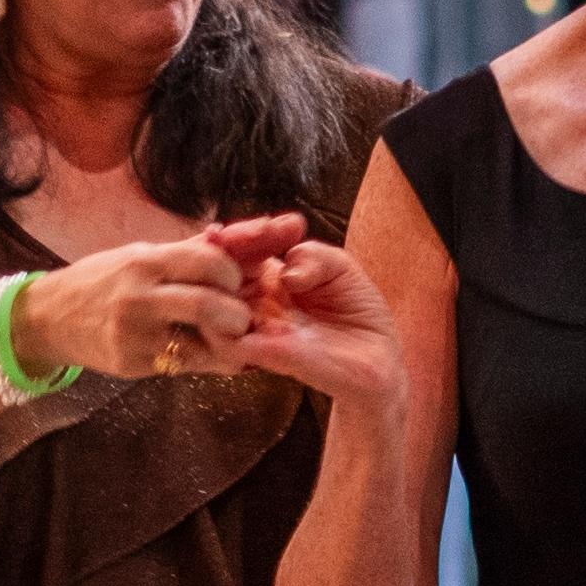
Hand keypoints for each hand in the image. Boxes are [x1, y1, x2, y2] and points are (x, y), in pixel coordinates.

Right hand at [21, 222, 279, 379]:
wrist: (49, 317)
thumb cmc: (100, 281)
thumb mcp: (136, 256)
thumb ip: (183, 254)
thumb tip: (232, 238)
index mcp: (144, 262)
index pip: (207, 261)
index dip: (232, 274)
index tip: (235, 282)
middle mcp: (139, 297)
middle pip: (207, 305)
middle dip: (237, 314)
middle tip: (241, 318)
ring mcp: (135, 335)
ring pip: (203, 345)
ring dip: (229, 345)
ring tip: (232, 340)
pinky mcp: (133, 365)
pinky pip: (185, 366)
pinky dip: (208, 362)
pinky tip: (211, 355)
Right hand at [222, 224, 405, 409]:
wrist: (379, 358)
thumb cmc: (358, 311)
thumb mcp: (340, 267)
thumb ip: (313, 256)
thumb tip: (285, 273)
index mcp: (269, 278)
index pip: (234, 252)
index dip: (233, 236)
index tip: (249, 227)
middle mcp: (256, 303)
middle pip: (211, 277)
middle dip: (215, 255)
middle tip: (233, 240)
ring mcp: (257, 330)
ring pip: (207, 309)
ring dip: (215, 286)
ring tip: (244, 270)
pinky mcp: (268, 356)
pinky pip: (228, 343)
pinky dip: (229, 323)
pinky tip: (256, 305)